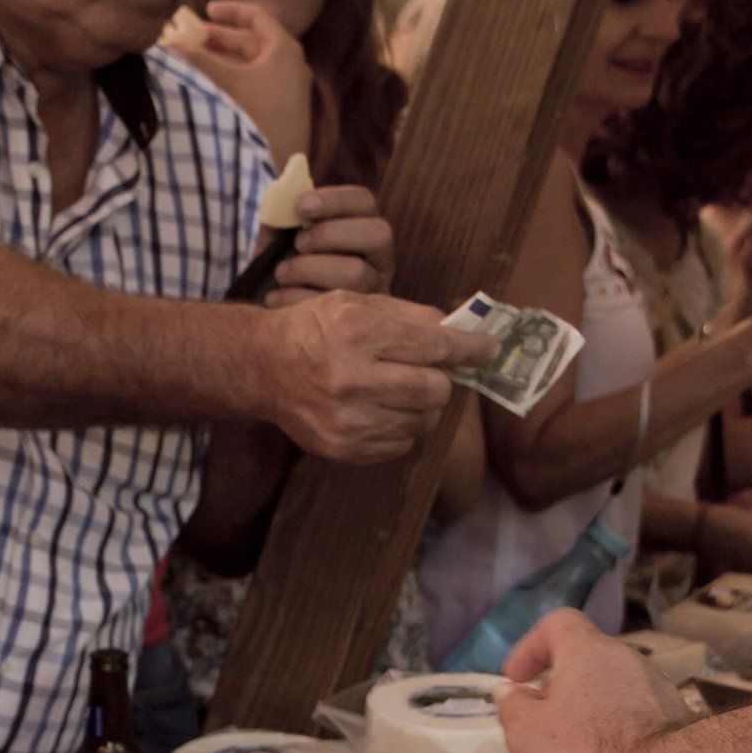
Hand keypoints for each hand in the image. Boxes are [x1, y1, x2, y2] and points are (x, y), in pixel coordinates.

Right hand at [175, 0, 313, 168]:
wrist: (278, 166)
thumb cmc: (255, 115)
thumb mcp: (224, 82)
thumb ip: (198, 61)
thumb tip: (168, 46)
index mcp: (285, 50)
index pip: (257, 17)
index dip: (230, 11)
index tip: (206, 10)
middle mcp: (291, 66)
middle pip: (252, 43)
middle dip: (220, 40)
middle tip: (192, 40)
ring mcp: (288, 90)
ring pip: (252, 67)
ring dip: (223, 62)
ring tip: (195, 63)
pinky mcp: (282, 111)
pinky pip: (256, 85)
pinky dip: (233, 80)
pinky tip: (211, 87)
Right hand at [252, 292, 497, 463]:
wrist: (262, 368)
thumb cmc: (315, 329)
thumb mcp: (356, 304)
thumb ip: (410, 316)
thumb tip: (461, 333)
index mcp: (356, 332)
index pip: (433, 346)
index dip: (469, 349)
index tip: (489, 350)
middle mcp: (351, 378)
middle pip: (435, 390)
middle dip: (439, 379)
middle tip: (424, 370)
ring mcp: (347, 420)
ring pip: (422, 421)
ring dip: (419, 405)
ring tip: (393, 390)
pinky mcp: (344, 449)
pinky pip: (402, 444)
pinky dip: (400, 427)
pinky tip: (377, 410)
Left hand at [263, 183, 395, 302]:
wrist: (281, 315)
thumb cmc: (287, 266)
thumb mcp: (282, 237)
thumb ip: (282, 216)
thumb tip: (279, 201)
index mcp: (364, 227)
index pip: (364, 201)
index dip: (335, 200)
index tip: (300, 206)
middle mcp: (379, 258)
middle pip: (378, 234)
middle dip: (330, 234)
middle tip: (298, 243)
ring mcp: (375, 291)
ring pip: (357, 273)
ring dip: (311, 268)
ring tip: (282, 273)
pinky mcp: (361, 321)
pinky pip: (336, 307)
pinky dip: (297, 299)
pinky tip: (275, 298)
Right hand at [496, 609, 683, 752]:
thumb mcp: (527, 734)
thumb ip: (513, 708)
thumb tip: (510, 692)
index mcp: (588, 651)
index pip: (558, 623)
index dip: (532, 646)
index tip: (517, 680)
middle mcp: (627, 659)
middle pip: (587, 661)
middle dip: (560, 688)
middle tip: (542, 722)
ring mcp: (657, 689)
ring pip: (612, 691)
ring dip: (589, 712)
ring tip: (573, 752)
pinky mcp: (676, 721)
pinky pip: (635, 717)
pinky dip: (616, 732)